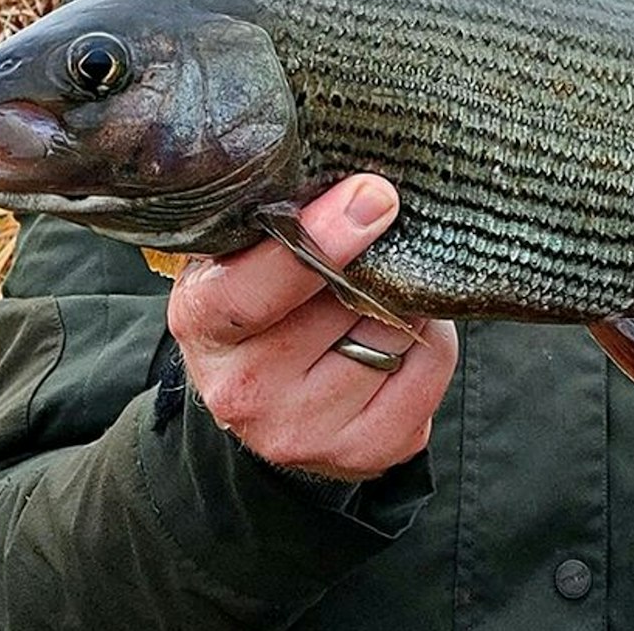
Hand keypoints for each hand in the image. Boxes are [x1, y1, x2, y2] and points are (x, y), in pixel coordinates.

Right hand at [167, 174, 458, 480]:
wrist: (268, 404)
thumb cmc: (261, 303)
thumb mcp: (242, 254)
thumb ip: (281, 219)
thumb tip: (358, 179)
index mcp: (203, 321)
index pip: (257, 286)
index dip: (323, 237)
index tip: (374, 195)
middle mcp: (243, 388)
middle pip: (349, 298)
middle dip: (377, 261)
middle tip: (380, 236)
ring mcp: (302, 431)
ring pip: (397, 330)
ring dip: (404, 303)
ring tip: (376, 300)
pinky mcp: (362, 454)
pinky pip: (430, 368)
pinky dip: (431, 342)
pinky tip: (398, 342)